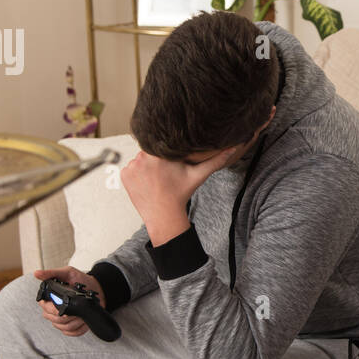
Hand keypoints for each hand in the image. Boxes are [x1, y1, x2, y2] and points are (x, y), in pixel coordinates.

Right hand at [33, 266, 103, 336]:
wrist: (96, 288)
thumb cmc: (80, 280)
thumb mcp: (67, 273)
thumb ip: (51, 273)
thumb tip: (37, 274)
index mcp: (49, 299)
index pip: (46, 309)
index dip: (54, 309)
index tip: (65, 305)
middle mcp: (53, 311)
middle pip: (55, 320)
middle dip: (68, 316)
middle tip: (77, 308)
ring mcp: (62, 320)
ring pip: (64, 328)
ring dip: (76, 321)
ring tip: (82, 313)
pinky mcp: (71, 326)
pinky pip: (71, 333)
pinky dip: (79, 328)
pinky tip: (84, 321)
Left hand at [120, 148, 238, 243]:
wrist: (163, 215)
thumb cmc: (181, 193)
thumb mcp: (198, 175)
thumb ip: (215, 160)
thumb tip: (233, 147)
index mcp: (160, 154)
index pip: (161, 142)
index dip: (166, 150)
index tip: (170, 160)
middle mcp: (142, 157)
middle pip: (150, 150)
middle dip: (156, 158)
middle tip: (165, 172)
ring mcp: (131, 167)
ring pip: (140, 159)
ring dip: (146, 165)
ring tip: (156, 178)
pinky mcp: (124, 175)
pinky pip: (130, 168)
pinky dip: (136, 173)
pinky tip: (147, 182)